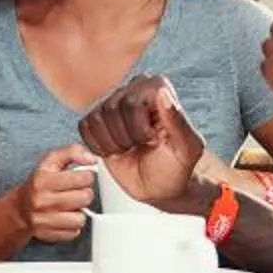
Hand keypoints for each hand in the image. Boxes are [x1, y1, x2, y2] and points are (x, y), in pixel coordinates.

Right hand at [11, 144, 99, 245]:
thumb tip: (92, 158)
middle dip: (84, 193)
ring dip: (79, 212)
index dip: (86, 176)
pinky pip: (74, 232)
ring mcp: (43, 220)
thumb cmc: (39, 183)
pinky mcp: (48, 235)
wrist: (20, 208)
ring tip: (70, 206)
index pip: (83, 178)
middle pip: (84, 198)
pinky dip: (72, 225)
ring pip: (80, 218)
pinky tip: (64, 217)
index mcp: (42, 180)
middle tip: (75, 192)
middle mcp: (41, 201)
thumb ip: (72, 152)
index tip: (80, 177)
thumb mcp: (51, 161)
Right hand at [75, 76, 233, 206]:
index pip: (132, 104)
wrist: (160, 186)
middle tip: (142, 147)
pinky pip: (85, 126)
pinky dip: (98, 146)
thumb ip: (179, 121)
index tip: (155, 141)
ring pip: (97, 117)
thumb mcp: (187, 149)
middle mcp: (134, 88)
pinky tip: (115, 151)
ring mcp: (114, 102)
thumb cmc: (177, 167)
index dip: (140, 130)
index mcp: (158, 87)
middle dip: (126, 138)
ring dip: (113, 144)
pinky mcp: (98, 118)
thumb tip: (162, 94)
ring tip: (130, 149)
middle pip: (112, 108)